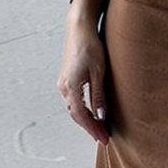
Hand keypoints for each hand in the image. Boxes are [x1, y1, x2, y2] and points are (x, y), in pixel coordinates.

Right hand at [58, 22, 110, 144]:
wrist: (79, 30)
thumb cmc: (90, 47)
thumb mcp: (98, 72)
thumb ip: (98, 95)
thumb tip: (101, 115)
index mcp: (70, 87)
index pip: (82, 115)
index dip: (93, 128)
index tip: (103, 138)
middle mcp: (63, 88)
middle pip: (76, 115)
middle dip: (90, 127)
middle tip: (104, 137)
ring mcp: (63, 84)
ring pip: (74, 108)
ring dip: (86, 120)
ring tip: (100, 129)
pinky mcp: (67, 80)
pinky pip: (74, 101)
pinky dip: (83, 110)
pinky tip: (93, 113)